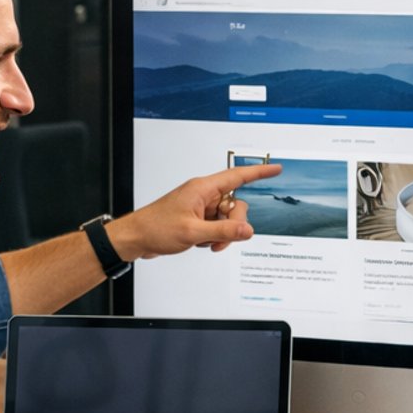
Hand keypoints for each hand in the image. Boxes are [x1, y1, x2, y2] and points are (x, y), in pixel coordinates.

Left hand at [109, 162, 281, 257]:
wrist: (136, 239)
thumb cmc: (156, 228)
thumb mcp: (193, 233)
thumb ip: (223, 231)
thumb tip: (248, 230)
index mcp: (202, 189)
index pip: (237, 177)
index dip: (258, 173)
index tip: (275, 169)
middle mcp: (203, 195)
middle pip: (235, 205)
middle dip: (233, 224)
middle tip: (220, 238)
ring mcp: (200, 207)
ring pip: (227, 218)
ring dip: (222, 234)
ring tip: (206, 243)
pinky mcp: (197, 218)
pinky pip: (217, 226)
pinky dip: (214, 237)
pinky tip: (201, 243)